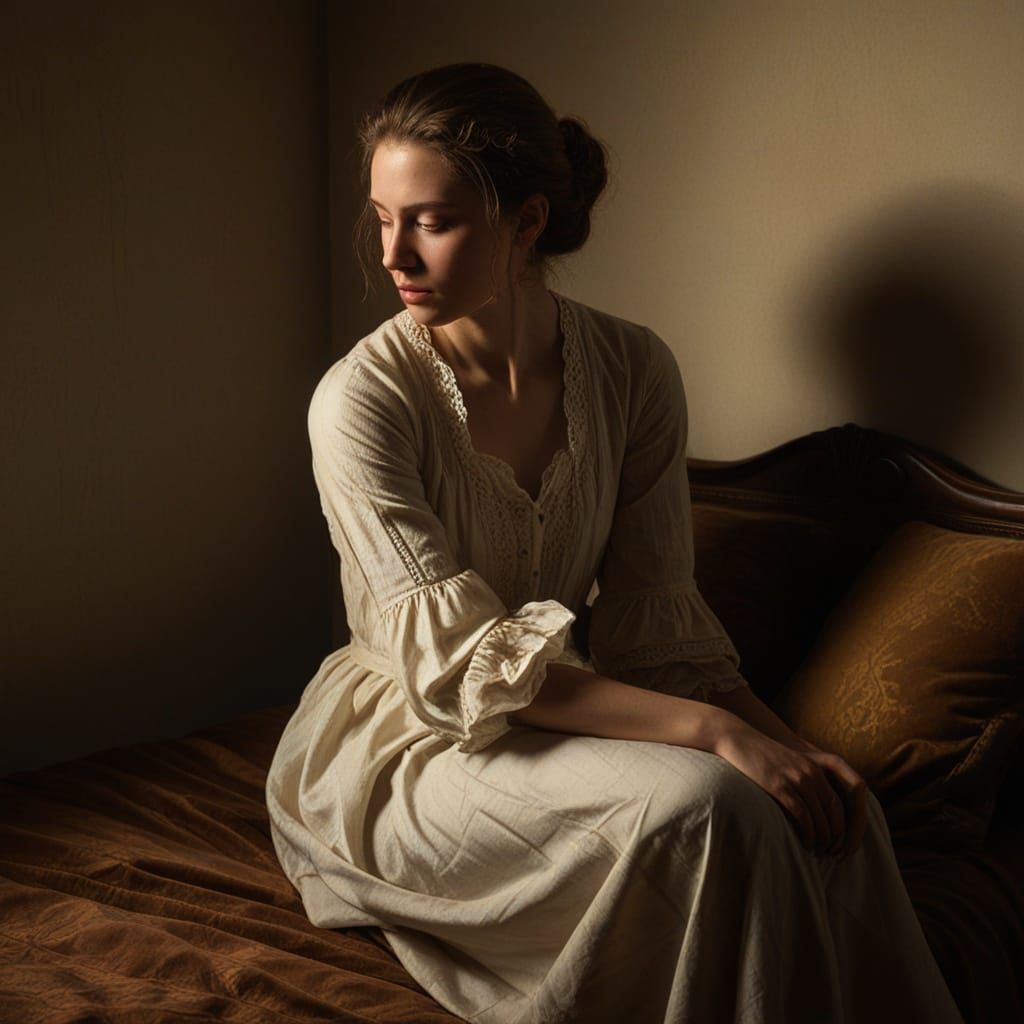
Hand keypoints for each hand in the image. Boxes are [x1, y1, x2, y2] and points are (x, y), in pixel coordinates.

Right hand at [714, 723, 865, 856]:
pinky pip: (802, 816)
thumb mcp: (790, 763)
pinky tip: (805, 843)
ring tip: (819, 851)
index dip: (844, 827)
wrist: (738, 739)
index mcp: (816, 768)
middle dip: (837, 837)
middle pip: (835, 812)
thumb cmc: (761, 756)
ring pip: (820, 817)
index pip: (841, 803)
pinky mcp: (779, 786)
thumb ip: (806, 779)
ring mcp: (795, 779)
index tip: (838, 842)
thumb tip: (816, 809)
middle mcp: (810, 773)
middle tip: (831, 852)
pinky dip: (807, 833)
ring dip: (822, 839)